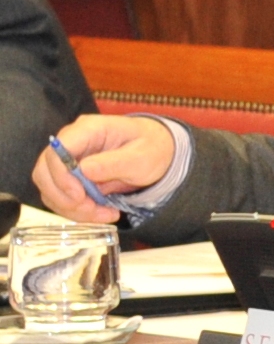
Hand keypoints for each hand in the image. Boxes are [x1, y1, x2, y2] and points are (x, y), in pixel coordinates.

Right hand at [32, 115, 174, 220]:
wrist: (157, 151)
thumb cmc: (151, 148)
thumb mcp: (142, 156)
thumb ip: (114, 162)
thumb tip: (84, 170)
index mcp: (89, 129)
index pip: (57, 151)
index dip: (61, 177)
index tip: (80, 197)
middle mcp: (72, 142)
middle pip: (45, 172)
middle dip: (65, 198)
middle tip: (94, 210)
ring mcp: (67, 159)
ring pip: (50, 189)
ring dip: (72, 208)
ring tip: (105, 214)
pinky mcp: (69, 176)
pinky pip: (60, 197)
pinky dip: (76, 210)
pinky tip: (101, 212)